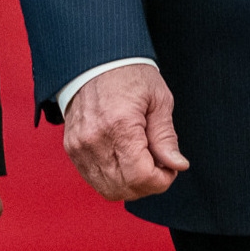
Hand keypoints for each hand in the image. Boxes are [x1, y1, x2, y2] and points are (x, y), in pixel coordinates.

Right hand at [63, 63, 188, 201]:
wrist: (95, 61)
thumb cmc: (130, 75)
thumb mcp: (159, 100)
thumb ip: (166, 137)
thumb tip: (177, 165)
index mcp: (119, 126)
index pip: (140, 176)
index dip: (162, 180)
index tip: (172, 168)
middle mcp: (93, 141)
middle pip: (124, 188)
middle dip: (149, 185)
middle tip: (162, 164)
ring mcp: (79, 147)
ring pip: (108, 189)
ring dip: (132, 185)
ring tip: (145, 161)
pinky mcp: (72, 149)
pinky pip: (94, 179)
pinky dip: (115, 178)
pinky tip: (128, 161)